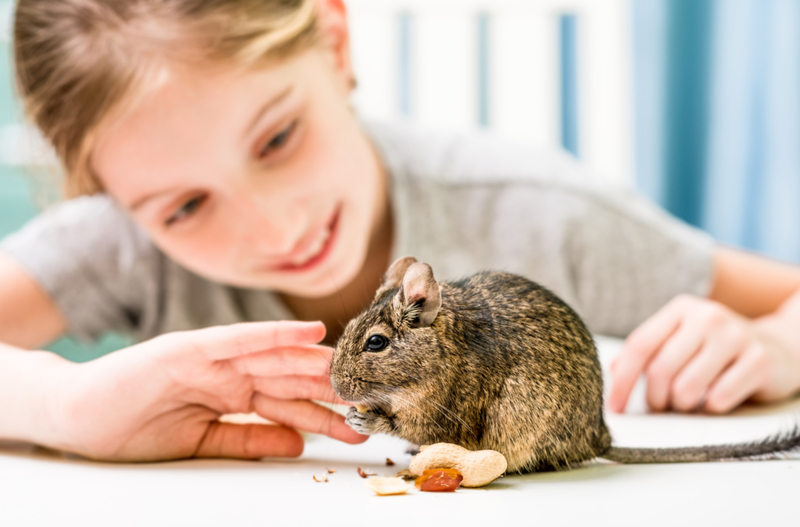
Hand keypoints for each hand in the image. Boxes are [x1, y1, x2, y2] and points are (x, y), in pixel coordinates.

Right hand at [40, 321, 365, 460]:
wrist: (76, 419)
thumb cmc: (134, 429)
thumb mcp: (203, 443)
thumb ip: (249, 439)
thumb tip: (297, 442)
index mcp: (232, 393)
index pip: (287, 400)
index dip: (323, 409)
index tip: (358, 419)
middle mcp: (229, 371)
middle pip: (290, 377)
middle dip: (330, 388)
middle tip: (370, 396)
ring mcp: (211, 356)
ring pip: (274, 357)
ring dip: (315, 363)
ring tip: (354, 370)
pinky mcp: (189, 347)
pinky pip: (238, 339)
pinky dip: (273, 334)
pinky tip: (307, 331)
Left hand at [608, 295, 799, 413]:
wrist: (777, 348)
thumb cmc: (715, 348)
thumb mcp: (680, 339)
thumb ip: (648, 351)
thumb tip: (613, 368)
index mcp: (681, 310)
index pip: (640, 345)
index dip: (621, 380)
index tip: (614, 407)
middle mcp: (707, 317)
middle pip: (660, 369)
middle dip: (654, 398)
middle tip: (660, 406)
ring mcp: (735, 336)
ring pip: (687, 387)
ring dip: (681, 405)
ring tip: (688, 402)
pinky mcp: (758, 360)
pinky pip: (718, 399)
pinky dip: (710, 408)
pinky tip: (716, 399)